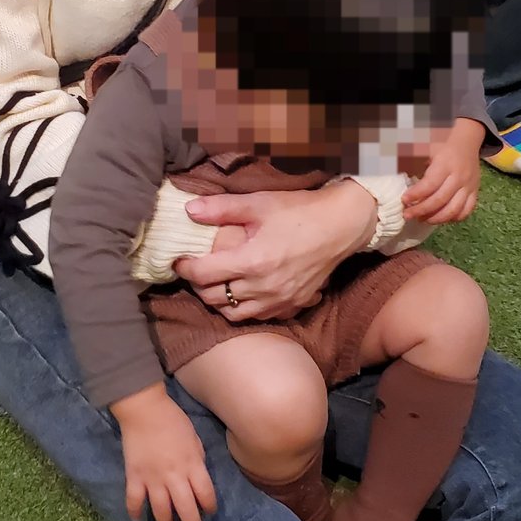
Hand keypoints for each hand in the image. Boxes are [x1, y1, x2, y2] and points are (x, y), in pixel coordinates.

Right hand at [114, 385, 217, 520]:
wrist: (144, 409)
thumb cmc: (173, 420)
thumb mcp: (195, 439)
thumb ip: (197, 460)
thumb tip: (197, 475)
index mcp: (193, 465)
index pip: (206, 494)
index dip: (210, 507)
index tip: (210, 512)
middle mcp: (174, 477)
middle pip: (187, 509)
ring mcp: (153, 479)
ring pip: (161, 510)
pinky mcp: (134, 476)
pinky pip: (134, 500)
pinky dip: (135, 512)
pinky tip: (138, 520)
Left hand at [173, 182, 376, 321]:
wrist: (341, 226)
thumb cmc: (299, 211)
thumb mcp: (259, 202)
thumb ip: (221, 208)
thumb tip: (189, 210)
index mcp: (251, 262)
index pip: (203, 274)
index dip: (185, 267)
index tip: (179, 260)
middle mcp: (263, 287)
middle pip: (214, 299)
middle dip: (198, 285)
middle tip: (196, 270)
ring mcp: (279, 300)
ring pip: (234, 314)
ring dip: (219, 302)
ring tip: (215, 284)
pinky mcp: (293, 305)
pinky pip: (259, 317)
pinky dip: (245, 308)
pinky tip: (244, 293)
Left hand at [400, 117, 483, 223]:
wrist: (466, 142)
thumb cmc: (440, 145)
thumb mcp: (423, 148)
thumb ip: (409, 161)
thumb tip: (391, 173)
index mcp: (445, 164)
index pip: (430, 185)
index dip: (416, 195)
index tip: (403, 200)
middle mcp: (459, 177)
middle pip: (440, 200)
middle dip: (421, 211)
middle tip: (407, 215)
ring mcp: (469, 186)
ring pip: (454, 210)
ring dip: (436, 218)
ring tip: (421, 219)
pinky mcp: (475, 192)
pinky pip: (466, 211)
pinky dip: (453, 218)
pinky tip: (440, 218)